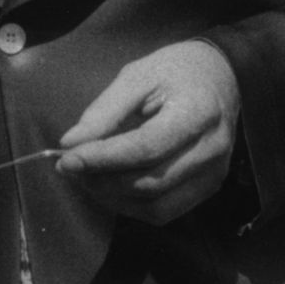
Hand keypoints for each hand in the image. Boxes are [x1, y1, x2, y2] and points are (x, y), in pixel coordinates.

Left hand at [56, 40, 240, 225]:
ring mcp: (213, 174)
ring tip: (85, 177)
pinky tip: (109, 185)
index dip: (102, 158)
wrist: (219, 76)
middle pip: (149, 183)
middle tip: (68, 167)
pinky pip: (164, 211)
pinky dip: (130, 205)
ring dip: (112, 198)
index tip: (65, 159)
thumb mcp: (136, 77)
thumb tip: (70, 144)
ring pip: (156, 207)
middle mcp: (211, 151)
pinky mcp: (208, 188)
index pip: (145, 148)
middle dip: (102, 181)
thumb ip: (104, 112)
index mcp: (197, 114)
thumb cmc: (174, 71)